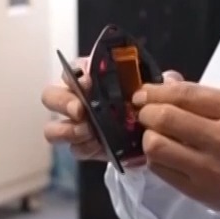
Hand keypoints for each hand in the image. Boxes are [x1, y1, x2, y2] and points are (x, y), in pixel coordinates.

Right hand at [40, 60, 182, 163]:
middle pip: (50, 96)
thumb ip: (164, 82)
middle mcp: (76, 98)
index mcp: (90, 77)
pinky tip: (99, 146)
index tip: (89, 82)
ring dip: (68, 130)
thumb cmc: (146, 102)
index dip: (75, 74)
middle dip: (64, 102)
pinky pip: (73, 149)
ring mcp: (75, 125)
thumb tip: (169, 79)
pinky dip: (84, 148)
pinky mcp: (83, 146)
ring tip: (89, 132)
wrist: (151, 133)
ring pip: (52, 128)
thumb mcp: (158, 89)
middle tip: (82, 110)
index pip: (71, 69)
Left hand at [131, 81, 219, 210]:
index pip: (186, 95)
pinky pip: (160, 169)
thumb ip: (201, 94)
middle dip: (147, 112)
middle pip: (166, 118)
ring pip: (156, 146)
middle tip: (146, 113)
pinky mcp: (199, 191)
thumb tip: (164, 81)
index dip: (156, 91)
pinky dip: (156, 158)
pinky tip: (166, 154)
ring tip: (157, 135)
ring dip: (149, 137)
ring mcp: (211, 168)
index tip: (142, 93)